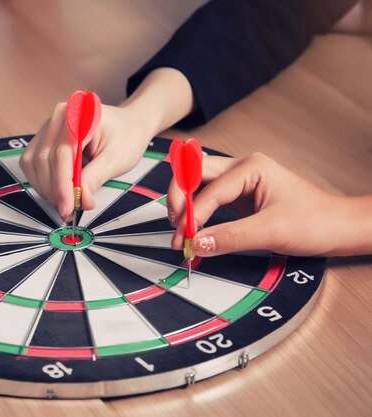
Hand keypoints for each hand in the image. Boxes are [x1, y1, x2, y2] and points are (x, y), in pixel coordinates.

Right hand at [20, 103, 152, 219]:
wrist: (128, 125)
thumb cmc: (126, 135)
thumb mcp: (116, 159)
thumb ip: (95, 179)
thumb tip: (80, 199)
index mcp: (80, 114)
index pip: (62, 154)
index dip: (61, 185)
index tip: (67, 207)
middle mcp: (60, 116)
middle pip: (43, 158)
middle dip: (53, 190)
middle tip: (68, 210)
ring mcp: (50, 126)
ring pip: (33, 162)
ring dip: (45, 187)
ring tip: (65, 201)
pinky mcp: (45, 137)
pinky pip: (33, 161)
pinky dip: (42, 181)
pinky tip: (58, 190)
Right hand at [167, 152, 368, 256]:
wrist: (337, 228)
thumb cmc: (315, 221)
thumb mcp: (271, 231)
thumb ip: (231, 237)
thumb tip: (198, 243)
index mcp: (251, 167)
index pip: (209, 189)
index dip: (193, 214)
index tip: (186, 238)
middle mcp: (241, 169)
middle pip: (194, 174)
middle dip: (179, 199)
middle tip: (175, 228)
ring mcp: (238, 181)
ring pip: (197, 185)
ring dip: (185, 205)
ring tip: (181, 231)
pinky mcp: (237, 196)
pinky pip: (207, 199)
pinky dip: (196, 213)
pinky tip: (193, 229)